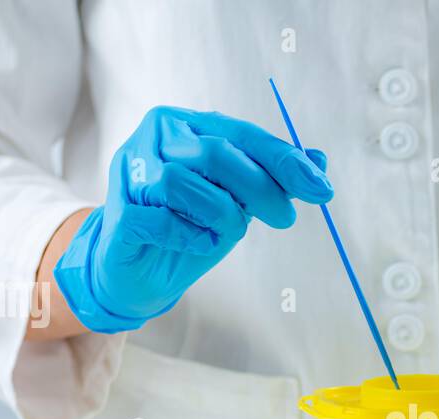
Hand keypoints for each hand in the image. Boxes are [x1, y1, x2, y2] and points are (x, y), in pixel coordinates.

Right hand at [55, 106, 331, 332]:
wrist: (139, 272)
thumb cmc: (190, 229)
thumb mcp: (238, 204)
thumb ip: (272, 180)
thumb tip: (318, 161)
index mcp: (188, 126)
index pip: (242, 135)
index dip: (284, 161)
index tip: (321, 188)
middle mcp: (157, 138)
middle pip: (215, 153)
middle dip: (260, 189)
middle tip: (285, 219)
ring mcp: (131, 172)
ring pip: (182, 182)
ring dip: (218, 215)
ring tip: (221, 234)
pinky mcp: (118, 212)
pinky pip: (158, 219)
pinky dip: (186, 236)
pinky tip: (195, 243)